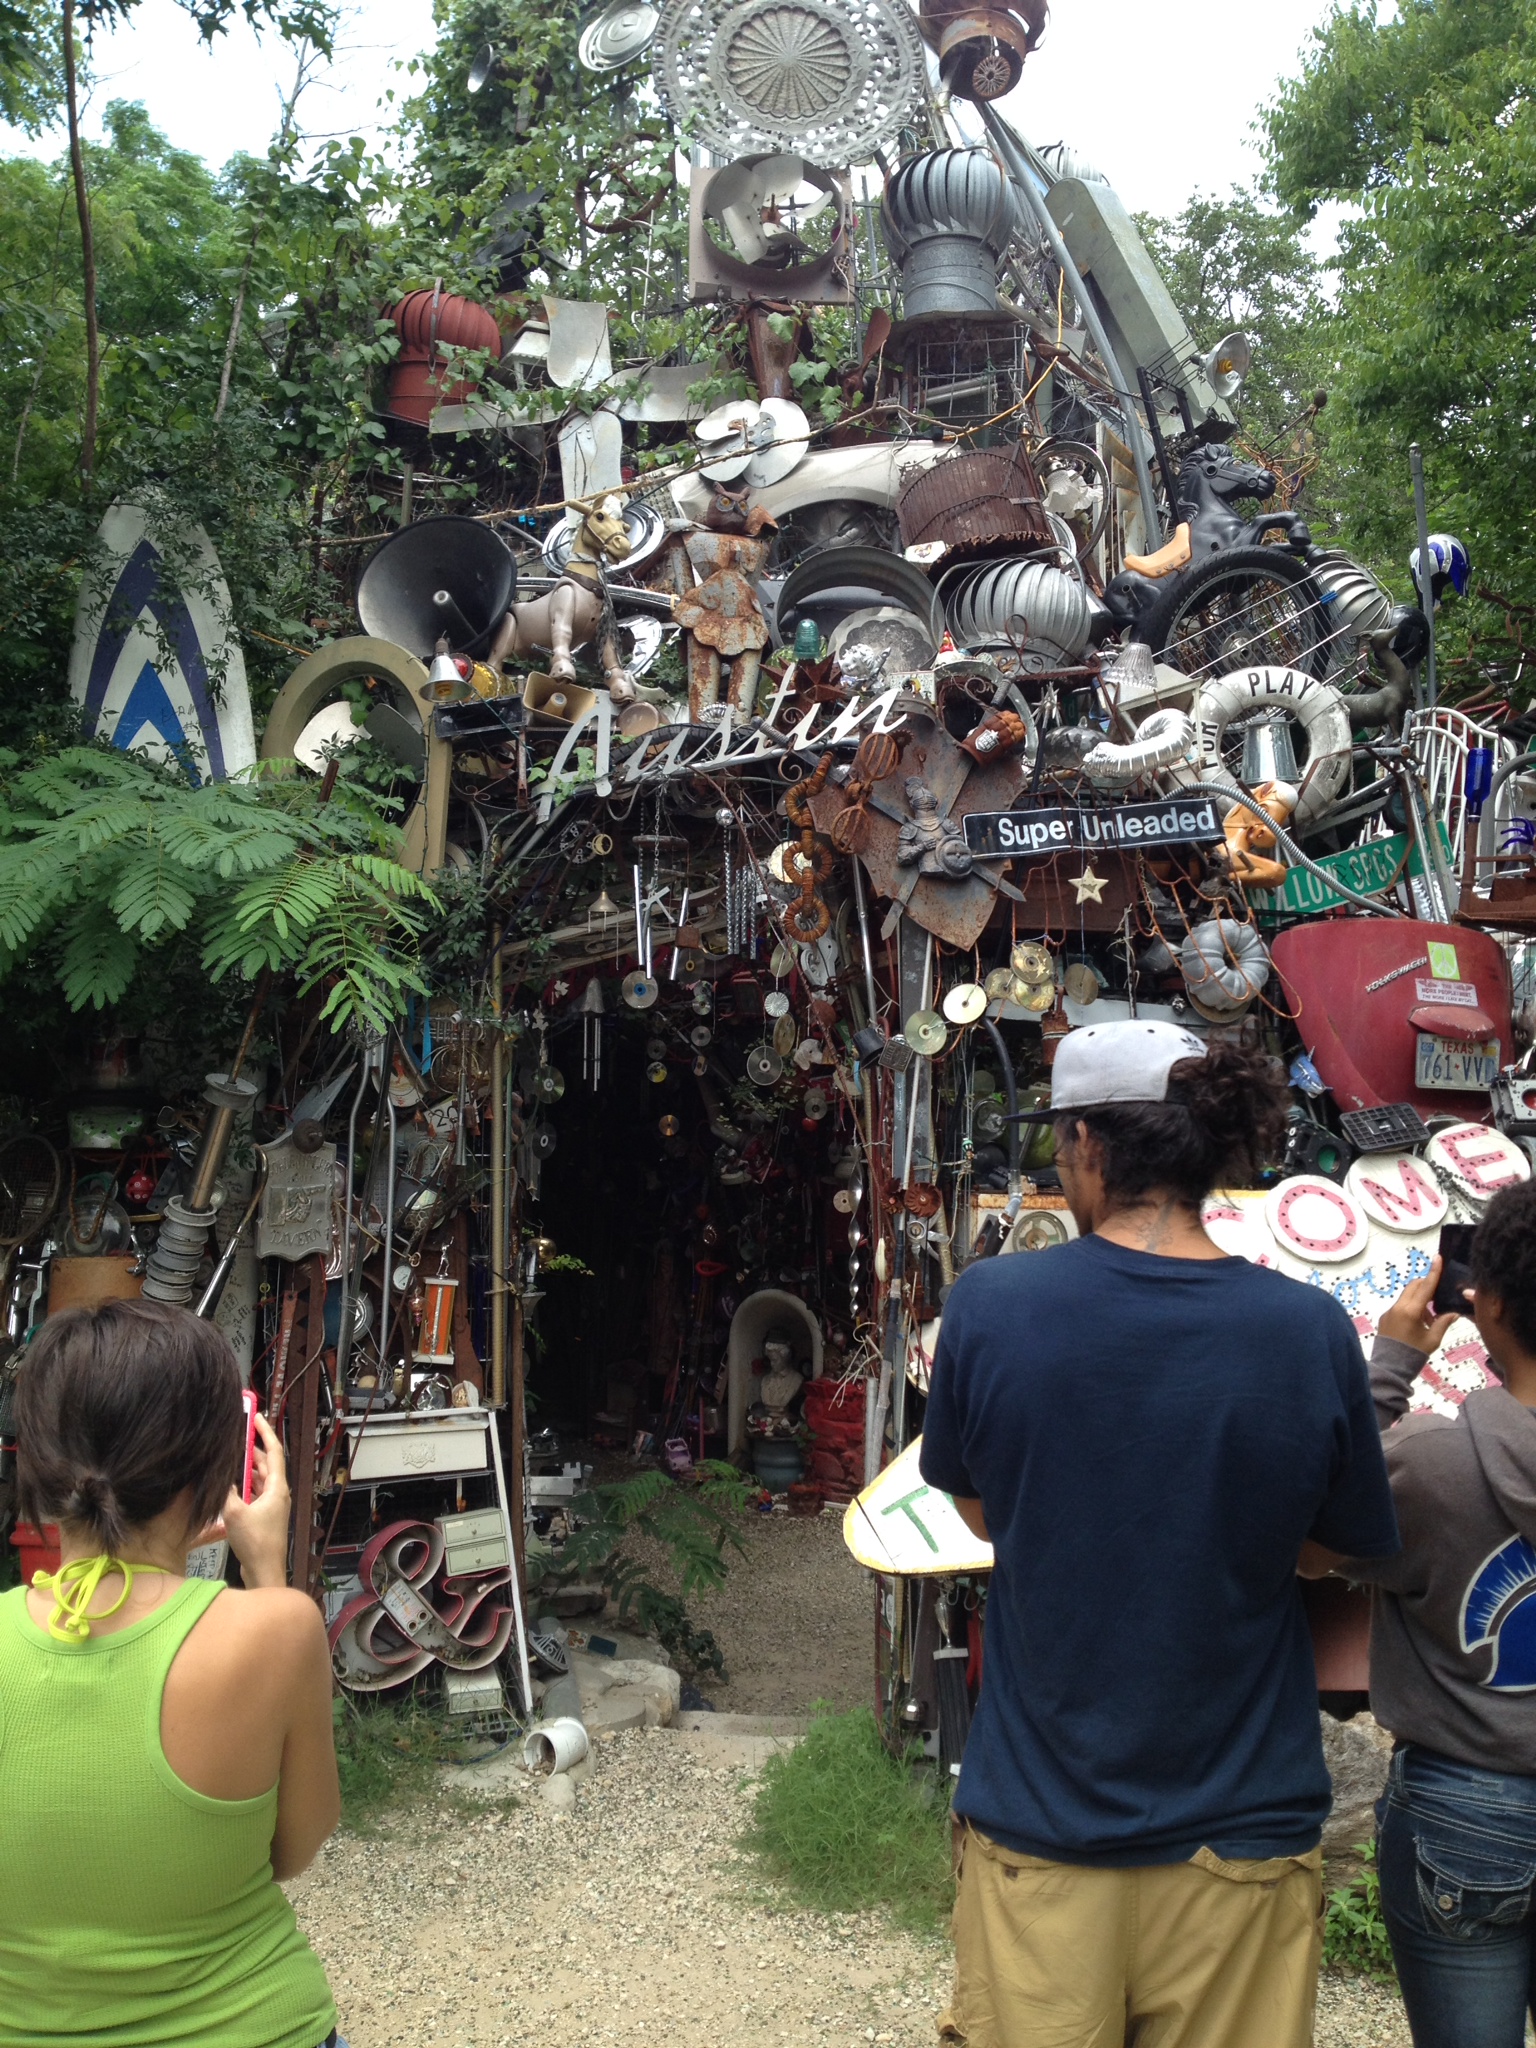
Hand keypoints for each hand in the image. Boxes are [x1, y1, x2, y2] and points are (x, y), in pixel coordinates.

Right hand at [222, 1414, 290, 1589]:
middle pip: (266, 1464)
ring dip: (247, 1468)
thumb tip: (220, 1476)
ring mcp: (272, 1505)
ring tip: (231, 1456)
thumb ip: (227, 1492)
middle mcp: (278, 1493)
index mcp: (277, 1487)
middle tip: (238, 1435)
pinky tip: (231, 1484)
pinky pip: (256, 1492)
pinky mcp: (265, 1515)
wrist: (264, 1570)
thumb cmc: (255, 1542)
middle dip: (252, 1448)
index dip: (265, 1432)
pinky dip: (245, 1485)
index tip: (257, 1417)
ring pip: (260, 1478)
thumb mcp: (235, 1513)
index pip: (273, 1452)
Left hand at [1377, 1257, 1463, 1356]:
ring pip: (1407, 1297)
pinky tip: (1419, 1324)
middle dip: (1426, 1286)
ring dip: (1420, 1300)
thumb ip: (1443, 1323)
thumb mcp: (1432, 1340)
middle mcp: (1398, 1307)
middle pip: (1414, 1287)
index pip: (1425, 1287)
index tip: (1437, 1258)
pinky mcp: (1385, 1317)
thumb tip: (1454, 1313)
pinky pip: (1400, 1306)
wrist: (1390, 1367)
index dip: (1433, 1272)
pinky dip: (1411, 1308)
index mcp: (1411, 1311)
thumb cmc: (1414, 1354)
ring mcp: (1389, 1311)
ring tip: (1430, 1320)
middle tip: (1438, 1297)